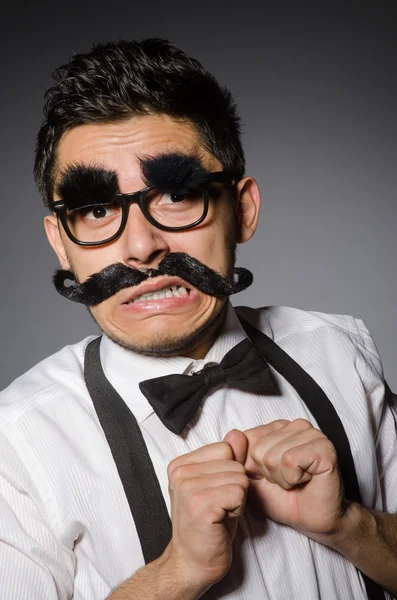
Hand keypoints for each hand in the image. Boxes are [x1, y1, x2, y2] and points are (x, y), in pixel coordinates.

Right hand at [164, 440, 248, 594]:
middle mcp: (181, 472)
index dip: (230, 472)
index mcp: (181, 464)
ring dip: (237, 500)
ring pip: (240, 477)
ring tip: (219, 514)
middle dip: (235, 487)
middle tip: (218, 507)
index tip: (216, 493)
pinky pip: (239, 492)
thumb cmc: (208, 525)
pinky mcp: (201, 504)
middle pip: (235, 463)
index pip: (226, 447)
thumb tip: (238, 433)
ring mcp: (188, 488)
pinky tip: (221, 521)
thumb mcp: (218, 485)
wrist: (192, 563)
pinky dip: (237, 510)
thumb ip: (228, 457)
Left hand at [225, 419, 345, 542]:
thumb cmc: (284, 498)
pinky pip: (290, 462)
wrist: (313, 520)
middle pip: (259, 449)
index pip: (247, 438)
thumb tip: (233, 434)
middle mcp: (296, 425)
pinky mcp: (324, 448)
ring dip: (282, 478)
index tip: (270, 475)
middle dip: (269, 472)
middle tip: (287, 479)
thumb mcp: (251, 477)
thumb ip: (238, 456)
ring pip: (273, 456)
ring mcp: (313, 434)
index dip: (254, 466)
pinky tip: (305, 480)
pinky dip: (293, 479)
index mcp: (279, 426)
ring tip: (296, 480)